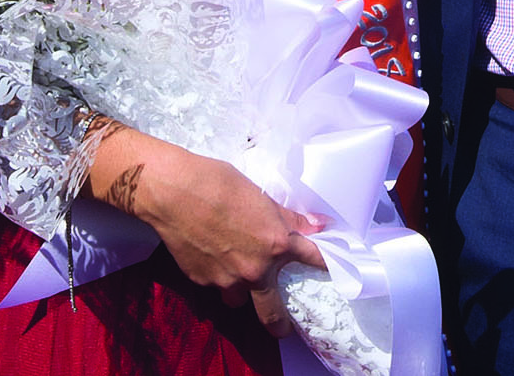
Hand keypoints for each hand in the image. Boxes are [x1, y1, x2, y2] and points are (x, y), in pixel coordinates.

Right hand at [91, 127, 324, 338]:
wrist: (175, 193)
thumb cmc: (219, 184)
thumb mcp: (260, 195)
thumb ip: (287, 217)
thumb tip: (316, 226)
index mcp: (275, 243)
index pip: (313, 258)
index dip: (327, 263)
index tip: (338, 270)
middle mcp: (254, 269)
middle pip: (272, 311)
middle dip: (279, 324)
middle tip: (282, 329)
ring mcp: (226, 280)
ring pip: (237, 298)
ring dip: (239, 289)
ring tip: (232, 268)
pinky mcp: (202, 281)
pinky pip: (214, 284)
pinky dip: (216, 274)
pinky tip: (208, 250)